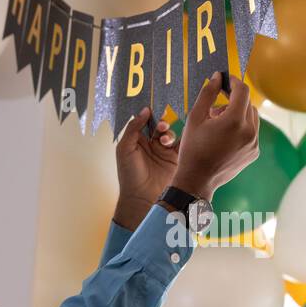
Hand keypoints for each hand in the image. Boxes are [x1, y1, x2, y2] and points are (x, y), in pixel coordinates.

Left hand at [113, 106, 179, 226]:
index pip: (146, 121)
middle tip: (161, 127)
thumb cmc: (129, 175)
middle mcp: (151, 143)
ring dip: (169, 133)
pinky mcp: (175, 159)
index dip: (150, 114)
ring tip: (164, 141)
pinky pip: (180, 145)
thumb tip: (145, 110)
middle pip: (160, 125)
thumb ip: (133, 128)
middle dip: (161, 123)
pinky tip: (175, 143)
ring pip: (170, 133)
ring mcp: (164, 151)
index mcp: (137, 139)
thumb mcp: (125, 148)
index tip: (154, 108)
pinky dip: (180, 141)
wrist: (142, 197)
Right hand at [171, 72, 259, 199]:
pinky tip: (225, 136)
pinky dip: (242, 128)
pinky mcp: (254, 152)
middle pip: (248, 103)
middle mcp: (249, 132)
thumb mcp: (195, 117)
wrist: (198, 180)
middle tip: (215, 107)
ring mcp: (253, 144)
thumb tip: (217, 77)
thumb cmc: (193, 148)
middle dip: (234, 100)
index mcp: (235, 121)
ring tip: (219, 123)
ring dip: (238, 113)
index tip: (225, 80)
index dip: (234, 81)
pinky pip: (252, 132)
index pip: (242, 91)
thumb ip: (208, 94)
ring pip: (252, 117)